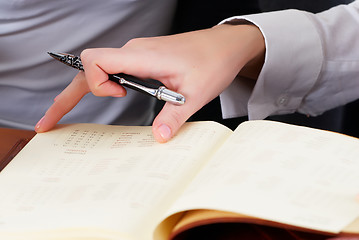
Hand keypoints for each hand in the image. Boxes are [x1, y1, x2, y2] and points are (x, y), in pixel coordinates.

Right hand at [35, 24, 264, 141]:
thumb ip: (173, 117)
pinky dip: (103, 85)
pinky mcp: (143, 59)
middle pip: (88, 68)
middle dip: (67, 95)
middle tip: (49, 121)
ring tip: (68, 111)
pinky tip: (109, 97)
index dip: (95, 82)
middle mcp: (135, 52)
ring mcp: (137, 54)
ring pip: (99, 69)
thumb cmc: (213, 62)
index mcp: (143, 56)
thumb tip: (157, 139)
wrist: (225, 45)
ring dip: (86, 90)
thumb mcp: (196, 95)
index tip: (119, 96)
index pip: (96, 60)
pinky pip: (114, 69)